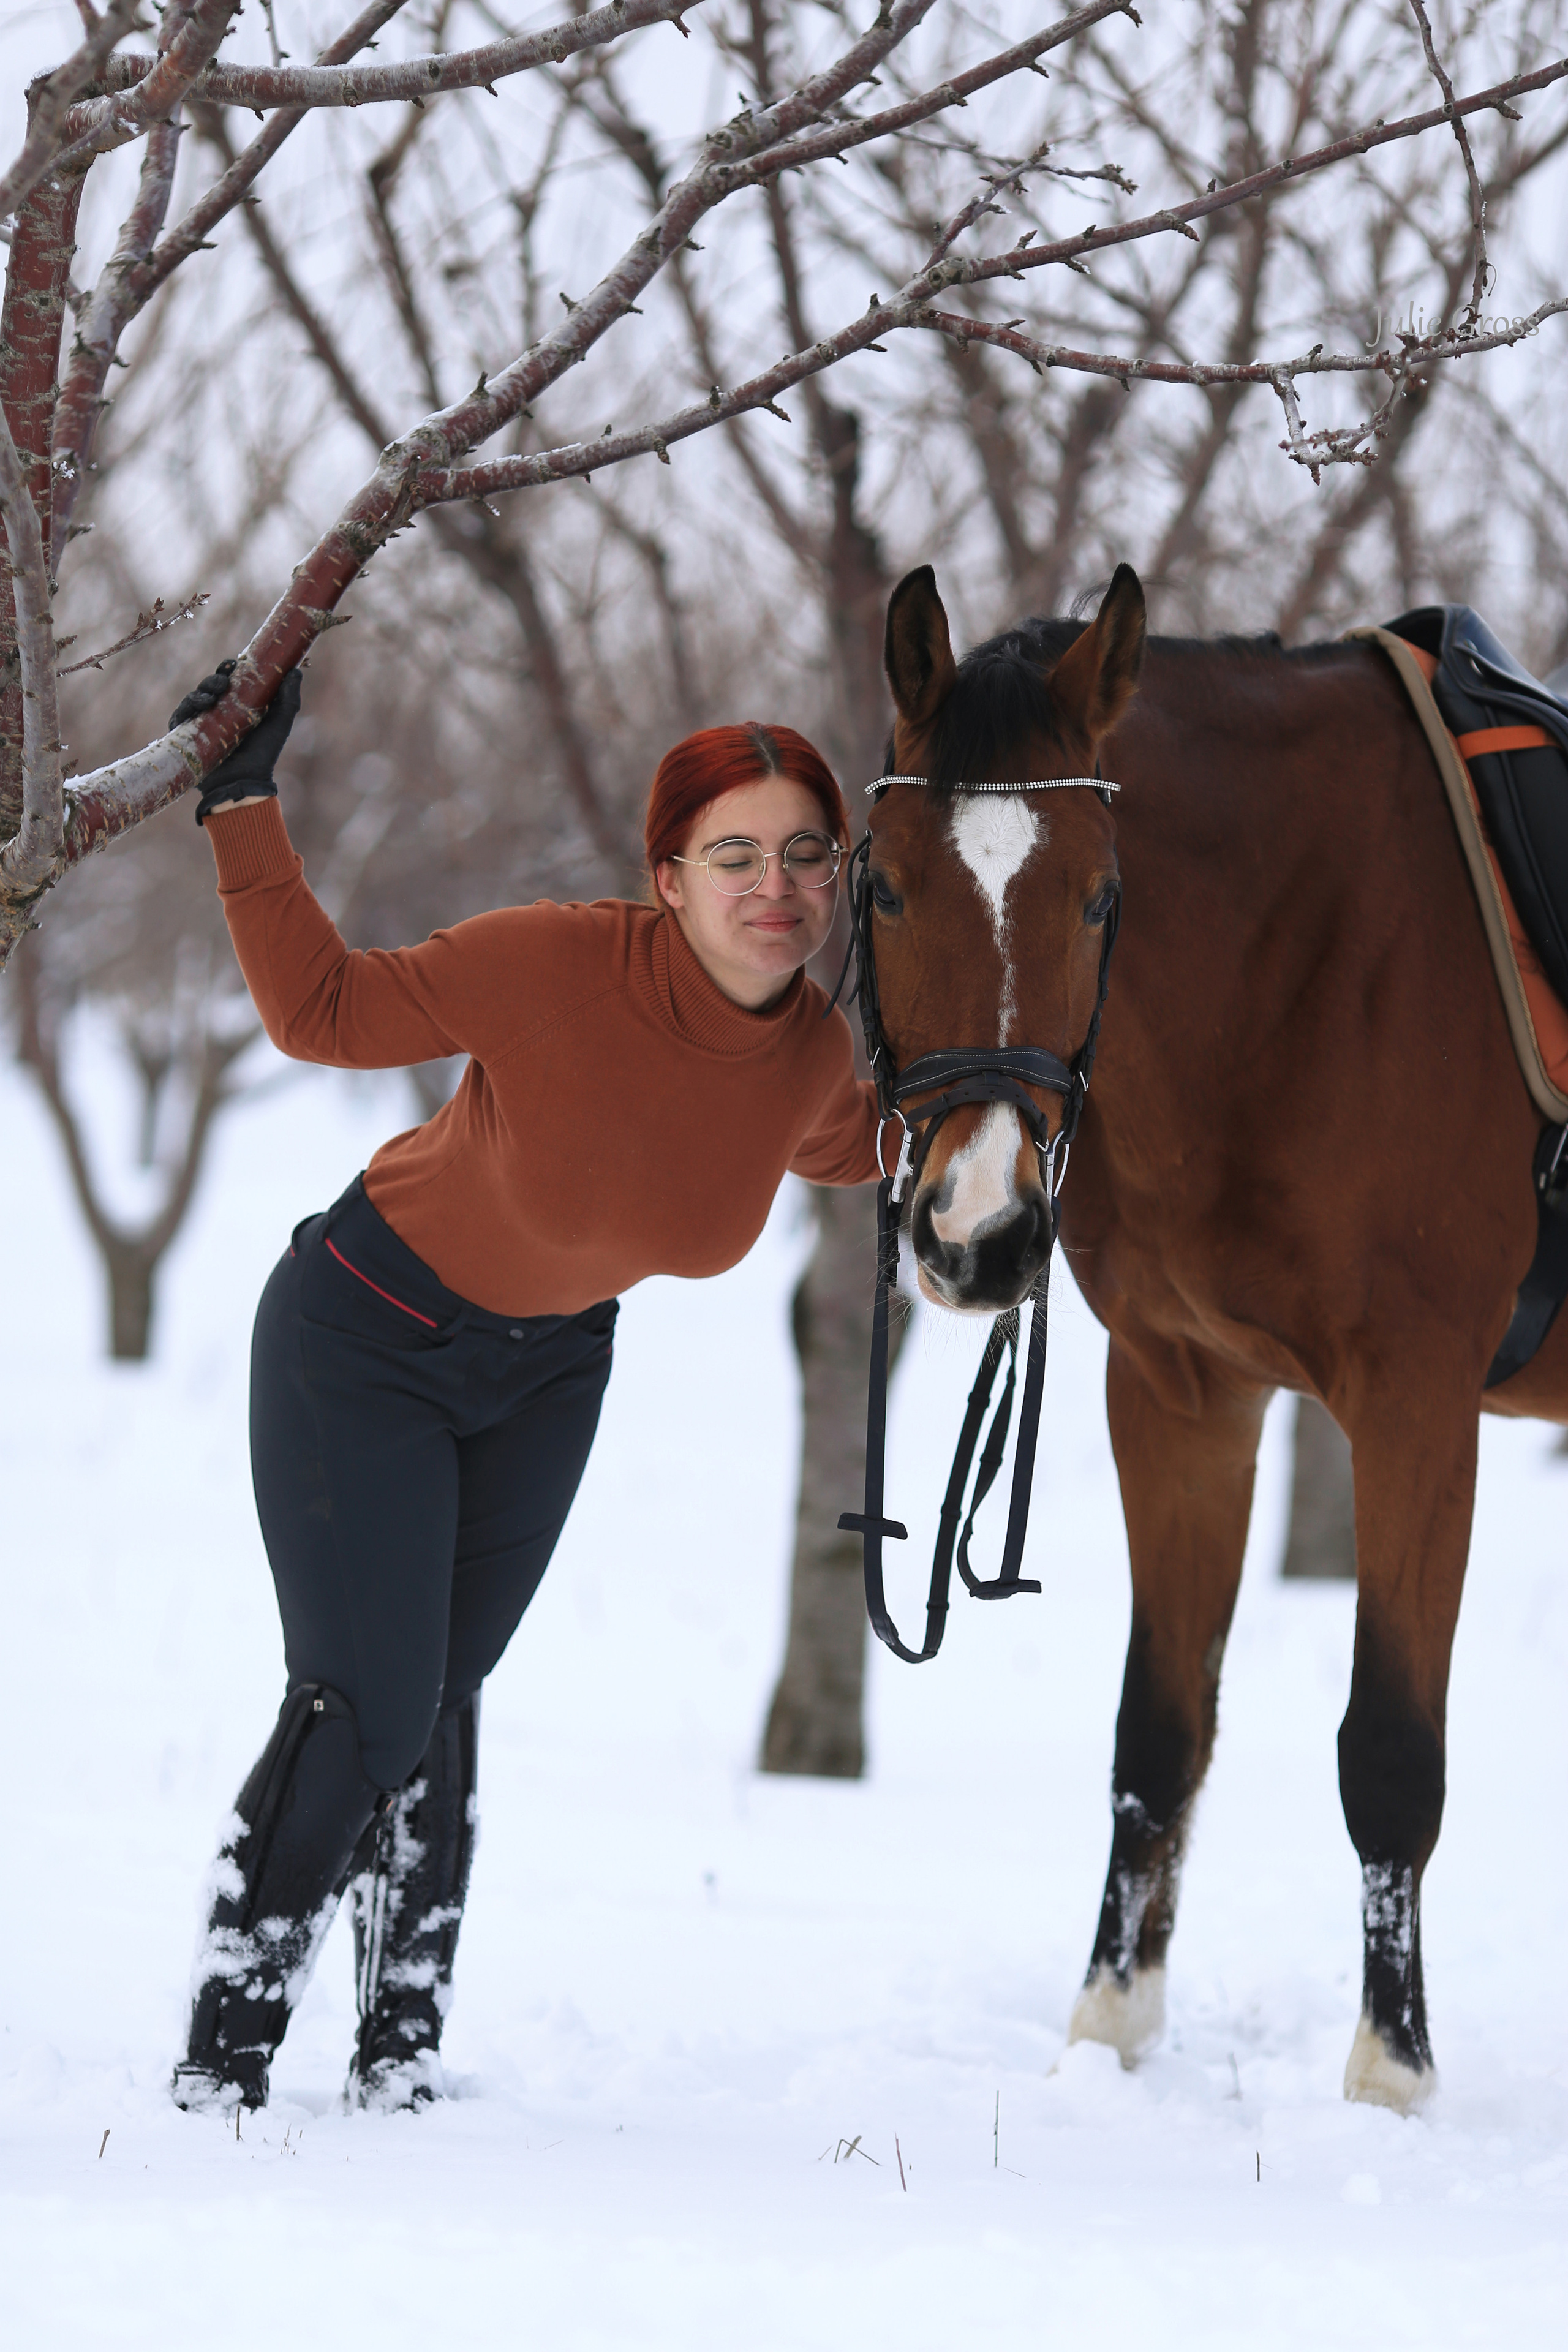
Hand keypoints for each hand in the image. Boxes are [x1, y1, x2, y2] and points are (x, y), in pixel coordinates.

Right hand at [176, 666, 303, 823]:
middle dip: (214, 679)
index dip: (228, 669)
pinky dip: (187, 707)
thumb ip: (289, 698)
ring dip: (201, 691)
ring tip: (212, 696)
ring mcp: (199, 723)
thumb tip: (296, 671)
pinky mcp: (186, 736)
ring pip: (194, 698)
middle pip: (209, 686)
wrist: (245, 781)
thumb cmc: (263, 753)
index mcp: (236, 705)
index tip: (233, 663)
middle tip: (223, 681)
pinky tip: (199, 705)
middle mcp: (216, 712)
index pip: (228, 680)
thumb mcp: (279, 723)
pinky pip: (179, 716)